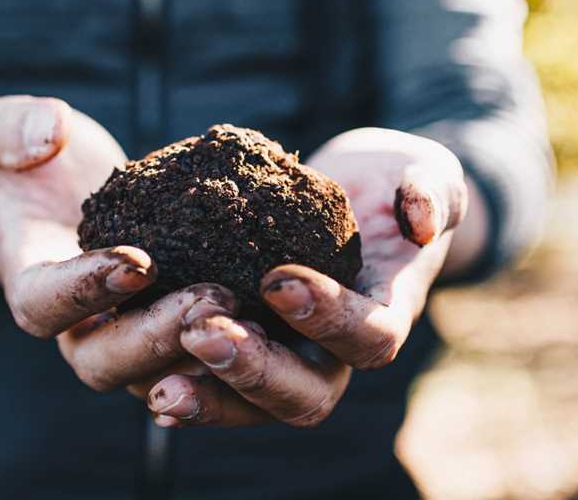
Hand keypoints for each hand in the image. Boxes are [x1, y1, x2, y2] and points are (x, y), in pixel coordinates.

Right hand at [0, 95, 230, 391]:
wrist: (73, 189)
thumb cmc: (38, 161)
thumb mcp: (8, 130)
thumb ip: (13, 128)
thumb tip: (45, 134)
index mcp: (32, 284)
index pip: (44, 305)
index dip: (86, 290)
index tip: (138, 260)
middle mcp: (77, 327)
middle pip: (104, 361)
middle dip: (156, 337)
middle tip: (211, 298)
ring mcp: (125, 338)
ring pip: (157, 375)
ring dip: (202, 357)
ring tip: (251, 316)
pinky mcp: (170, 332)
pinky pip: (197, 361)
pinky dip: (232, 352)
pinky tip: (277, 322)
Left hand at [145, 128, 467, 426]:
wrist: (351, 195)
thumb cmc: (389, 185)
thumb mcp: (420, 173)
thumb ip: (430, 190)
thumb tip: (421, 221)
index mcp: (382, 313)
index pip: (368, 338)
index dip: (328, 318)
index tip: (278, 278)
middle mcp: (332, 351)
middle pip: (304, 394)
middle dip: (253, 370)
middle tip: (203, 332)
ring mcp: (286, 354)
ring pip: (252, 405)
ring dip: (208, 394)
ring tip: (160, 381)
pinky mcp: (245, 345)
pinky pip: (217, 384)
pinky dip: (186, 387)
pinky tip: (148, 382)